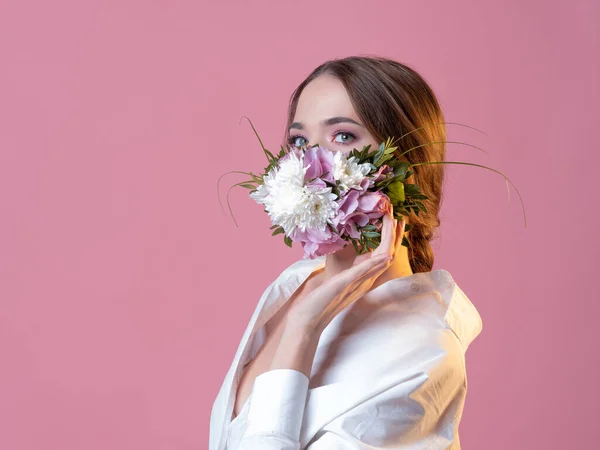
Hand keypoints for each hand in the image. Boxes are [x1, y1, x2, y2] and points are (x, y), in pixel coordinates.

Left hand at [286, 209, 406, 334]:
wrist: (311, 317)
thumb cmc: (320, 296)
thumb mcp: (335, 275)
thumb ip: (344, 264)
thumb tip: (343, 246)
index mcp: (363, 275)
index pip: (383, 253)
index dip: (390, 238)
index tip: (395, 220)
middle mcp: (365, 279)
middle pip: (387, 254)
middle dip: (395, 235)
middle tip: (401, 217)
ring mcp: (358, 282)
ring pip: (381, 261)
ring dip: (389, 242)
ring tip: (394, 223)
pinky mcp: (346, 284)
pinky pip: (364, 272)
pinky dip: (374, 262)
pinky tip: (384, 254)